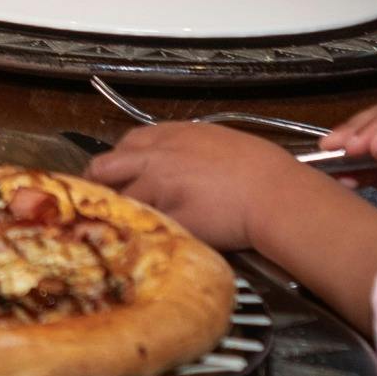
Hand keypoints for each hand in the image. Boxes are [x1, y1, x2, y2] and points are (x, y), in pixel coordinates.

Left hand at [91, 117, 376, 335]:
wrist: (274, 193)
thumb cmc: (259, 167)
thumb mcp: (218, 142)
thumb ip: (186, 149)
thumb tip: (175, 162)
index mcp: (171, 135)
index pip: (126, 143)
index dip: (120, 161)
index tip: (120, 175)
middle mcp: (156, 158)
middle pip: (105, 168)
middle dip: (102, 185)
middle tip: (108, 202)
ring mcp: (157, 188)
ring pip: (118, 201)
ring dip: (119, 212)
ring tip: (122, 225)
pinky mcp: (166, 219)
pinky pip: (141, 227)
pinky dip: (139, 233)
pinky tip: (141, 240)